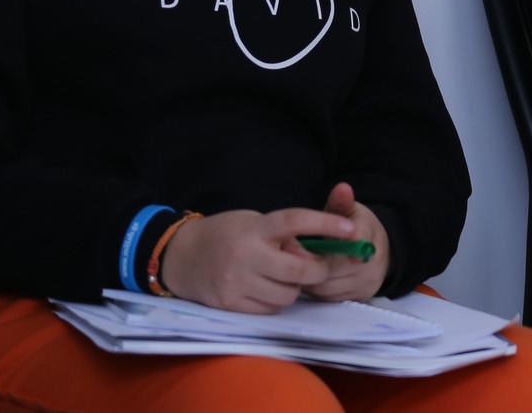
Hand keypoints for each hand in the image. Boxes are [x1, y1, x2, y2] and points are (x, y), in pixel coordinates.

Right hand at [159, 207, 347, 312]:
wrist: (181, 255)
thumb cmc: (227, 234)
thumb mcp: (255, 223)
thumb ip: (284, 238)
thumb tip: (316, 257)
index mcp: (256, 228)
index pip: (295, 221)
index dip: (326, 224)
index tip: (350, 228)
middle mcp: (246, 254)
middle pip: (298, 271)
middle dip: (317, 271)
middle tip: (319, 267)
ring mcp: (236, 282)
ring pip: (287, 295)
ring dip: (293, 288)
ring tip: (280, 276)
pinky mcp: (229, 304)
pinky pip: (269, 309)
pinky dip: (274, 301)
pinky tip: (264, 289)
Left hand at [302, 182, 391, 302]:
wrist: (376, 251)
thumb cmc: (357, 228)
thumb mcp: (349, 211)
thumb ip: (341, 202)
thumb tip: (342, 187)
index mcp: (369, 236)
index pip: (359, 241)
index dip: (341, 245)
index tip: (317, 245)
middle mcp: (372, 263)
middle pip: (333, 269)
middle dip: (310, 262)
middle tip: (292, 255)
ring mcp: (366, 283)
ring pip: (327, 287)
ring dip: (310, 279)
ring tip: (300, 266)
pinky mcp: (359, 299)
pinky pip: (329, 298)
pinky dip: (317, 290)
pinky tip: (311, 278)